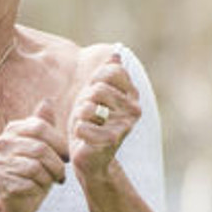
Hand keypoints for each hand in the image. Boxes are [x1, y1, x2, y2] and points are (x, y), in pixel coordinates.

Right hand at [0, 100, 68, 211]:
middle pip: (40, 148)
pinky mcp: (0, 181)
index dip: (59, 142)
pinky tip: (37, 189)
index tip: (65, 156)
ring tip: (50, 180)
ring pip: (35, 166)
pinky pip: (29, 182)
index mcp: (12, 129)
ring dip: (49, 176)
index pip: (40, 127)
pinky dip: (39, 187)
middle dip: (56, 164)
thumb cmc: (34, 170)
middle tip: (60, 173)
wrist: (17, 200)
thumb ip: (43, 124)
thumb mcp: (42, 145)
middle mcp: (2, 142)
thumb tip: (48, 101)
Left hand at [68, 52, 140, 179]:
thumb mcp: (96, 94)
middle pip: (98, 88)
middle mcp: (134, 109)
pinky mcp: (111, 141)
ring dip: (80, 115)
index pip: (112, 71)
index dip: (95, 80)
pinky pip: (82, 126)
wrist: (92, 157)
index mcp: (132, 95)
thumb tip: (117, 53)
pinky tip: (85, 138)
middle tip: (88, 113)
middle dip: (85, 100)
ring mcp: (124, 125)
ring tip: (87, 124)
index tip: (94, 94)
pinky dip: (78, 131)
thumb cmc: (92, 122)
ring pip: (89, 106)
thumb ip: (107, 74)